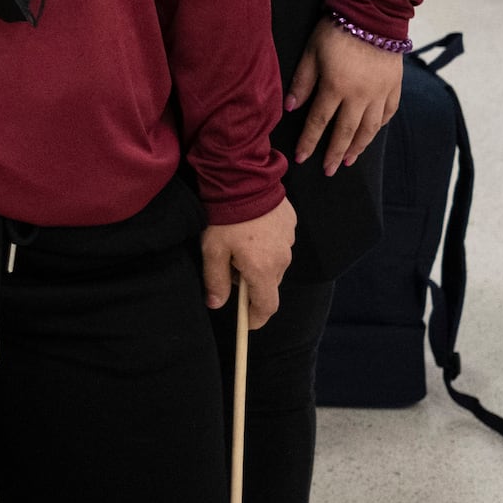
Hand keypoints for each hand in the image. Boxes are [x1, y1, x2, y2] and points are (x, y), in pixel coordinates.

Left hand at [201, 199, 295, 324]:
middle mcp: (282, 259)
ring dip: (258, 263)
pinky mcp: (290, 225)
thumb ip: (214, 281)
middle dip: (250, 284)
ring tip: (237, 244)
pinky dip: (265, 245)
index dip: (256, 318)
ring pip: (274, 264)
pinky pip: (279, 244)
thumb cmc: (225, 218)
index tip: (246, 321)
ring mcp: (289, 241)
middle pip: (268, 284)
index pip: (266, 306)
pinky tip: (250, 230)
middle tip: (228, 267)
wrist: (243, 180)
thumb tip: (215, 304)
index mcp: (263, 270)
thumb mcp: (213, 251)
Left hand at [288, 19, 402, 174]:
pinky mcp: (395, 85)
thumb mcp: (311, 52)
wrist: (374, 12)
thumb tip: (289, 108)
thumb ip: (302, 82)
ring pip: (370, 128)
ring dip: (358, 147)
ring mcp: (381, 92)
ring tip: (348, 160)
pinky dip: (379, 127)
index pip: (319, 122)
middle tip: (328, 170)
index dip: (310, 142)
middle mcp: (360, 95)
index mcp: (336, 87)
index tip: (302, 158)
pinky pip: (388, 113)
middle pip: (346, 132)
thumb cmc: (336, 30)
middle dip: (334, 153)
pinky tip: (371, 134)